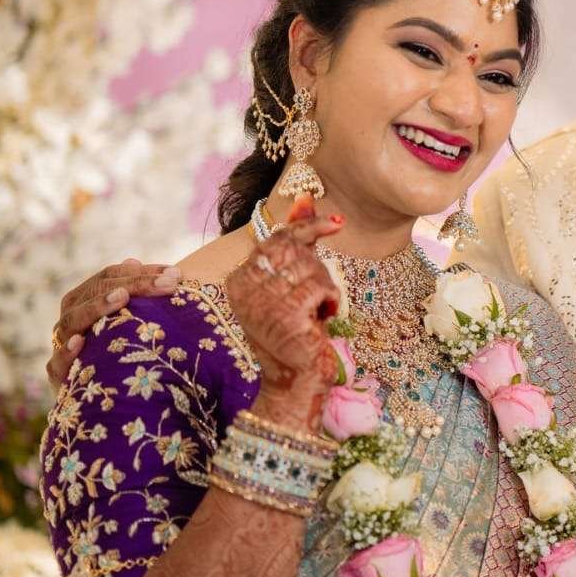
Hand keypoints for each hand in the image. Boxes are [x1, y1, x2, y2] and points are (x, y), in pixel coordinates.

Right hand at [47, 258, 180, 387]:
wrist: (96, 394)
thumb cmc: (118, 348)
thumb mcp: (129, 320)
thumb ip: (133, 292)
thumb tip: (133, 260)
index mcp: (86, 297)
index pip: (111, 276)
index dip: (142, 272)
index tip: (176, 274)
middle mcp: (71, 314)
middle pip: (97, 290)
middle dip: (135, 284)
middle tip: (167, 284)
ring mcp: (62, 342)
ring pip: (74, 319)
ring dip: (98, 306)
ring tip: (122, 298)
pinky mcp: (57, 373)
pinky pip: (57, 361)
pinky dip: (67, 351)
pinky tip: (80, 342)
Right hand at [224, 196, 344, 432]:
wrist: (295, 379)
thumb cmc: (296, 331)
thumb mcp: (290, 284)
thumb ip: (293, 242)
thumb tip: (304, 197)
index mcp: (238, 279)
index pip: (276, 238)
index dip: (308, 227)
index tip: (337, 222)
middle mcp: (243, 287)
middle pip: (295, 249)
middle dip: (317, 267)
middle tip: (317, 295)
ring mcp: (262, 300)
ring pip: (311, 267)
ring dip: (324, 287)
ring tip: (315, 312)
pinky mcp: (285, 312)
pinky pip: (321, 286)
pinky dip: (331, 300)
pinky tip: (322, 319)